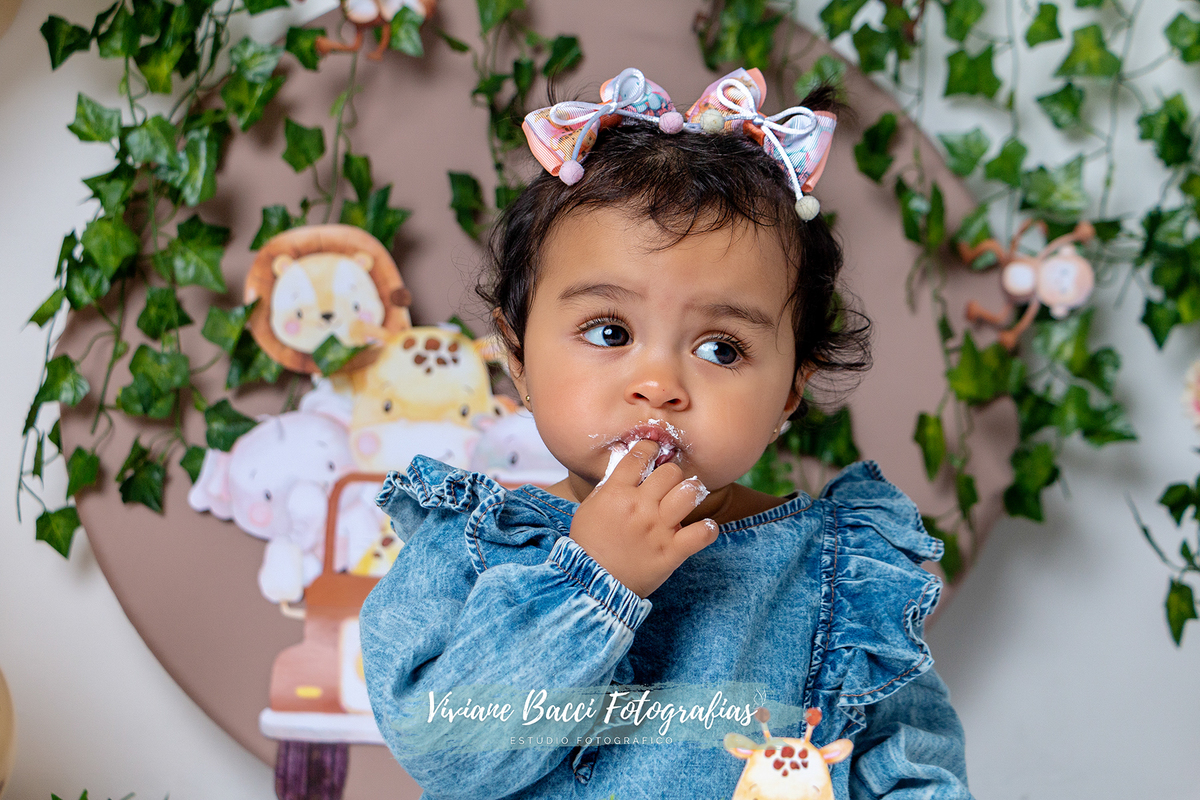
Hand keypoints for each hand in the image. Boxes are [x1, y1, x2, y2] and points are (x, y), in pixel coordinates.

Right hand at [569, 439, 718, 597]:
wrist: (592, 583)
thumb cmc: (589, 543)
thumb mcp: (590, 507)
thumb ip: (610, 485)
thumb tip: (628, 462)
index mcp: (616, 493)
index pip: (640, 455)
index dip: (650, 448)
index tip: (654, 451)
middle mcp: (639, 507)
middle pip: (670, 471)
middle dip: (672, 474)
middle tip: (669, 484)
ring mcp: (657, 529)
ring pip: (689, 493)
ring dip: (691, 493)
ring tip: (686, 500)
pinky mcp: (671, 552)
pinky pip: (703, 533)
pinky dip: (707, 529)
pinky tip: (702, 529)